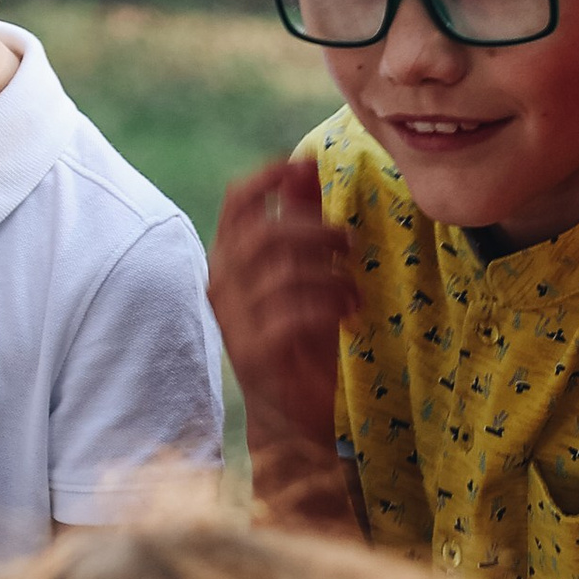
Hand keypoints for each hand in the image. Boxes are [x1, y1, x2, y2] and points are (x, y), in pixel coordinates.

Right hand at [209, 158, 362, 529]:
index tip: (305, 164)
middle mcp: (223, 285)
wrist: (293, 416)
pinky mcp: (255, 354)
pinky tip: (349, 315)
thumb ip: (301, 218)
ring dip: (331, 275)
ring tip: (354, 290)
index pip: (237, 202)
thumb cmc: (302, 338)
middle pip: (264, 232)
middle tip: (349, 243)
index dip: (270, 176)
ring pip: (282, 273)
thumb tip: (305, 162)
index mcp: (230, 258)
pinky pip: (292, 314)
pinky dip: (329, 307)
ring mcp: (235, 321)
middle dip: (316, 230)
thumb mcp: (307, 271)